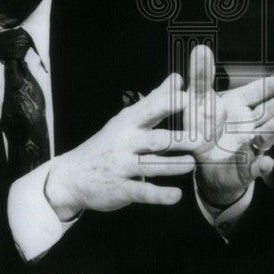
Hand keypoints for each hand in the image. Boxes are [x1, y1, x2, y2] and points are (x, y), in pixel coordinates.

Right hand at [44, 74, 194, 220]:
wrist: (72, 176)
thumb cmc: (108, 143)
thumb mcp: (127, 119)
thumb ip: (155, 100)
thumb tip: (177, 78)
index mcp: (129, 123)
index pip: (150, 110)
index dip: (169, 104)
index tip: (189, 98)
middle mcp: (126, 143)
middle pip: (155, 140)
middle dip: (178, 139)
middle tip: (202, 138)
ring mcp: (122, 167)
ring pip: (151, 166)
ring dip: (173, 165)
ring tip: (192, 164)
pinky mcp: (121, 189)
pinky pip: (143, 192)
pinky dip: (160, 195)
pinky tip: (176, 196)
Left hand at [183, 46, 273, 207]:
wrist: (205, 170)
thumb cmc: (202, 131)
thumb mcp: (197, 104)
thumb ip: (201, 78)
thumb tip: (202, 48)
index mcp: (239, 106)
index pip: (259, 92)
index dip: (271, 85)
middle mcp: (250, 125)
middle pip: (269, 112)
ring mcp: (250, 147)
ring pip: (265, 137)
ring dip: (272, 131)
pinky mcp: (245, 170)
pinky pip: (255, 168)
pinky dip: (262, 166)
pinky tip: (266, 163)